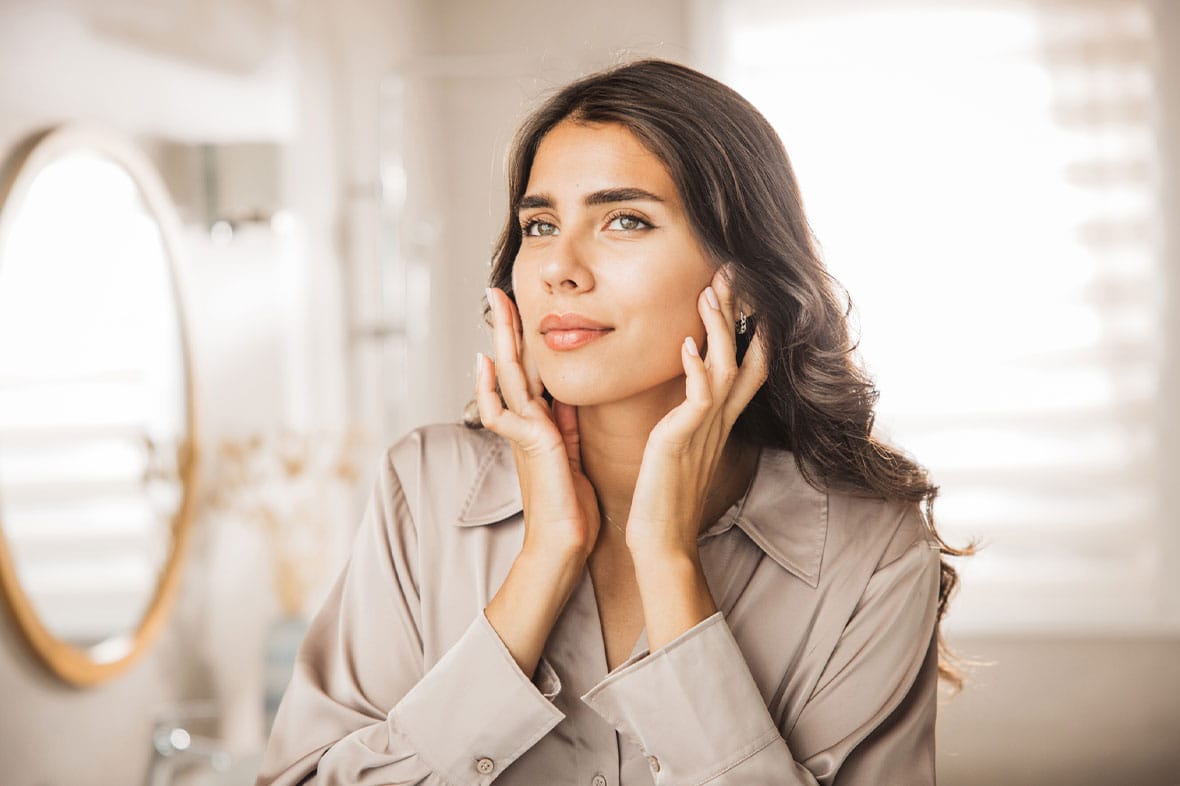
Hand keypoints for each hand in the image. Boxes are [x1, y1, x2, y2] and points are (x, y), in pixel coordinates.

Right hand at [475, 287, 600, 561]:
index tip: (524, 310)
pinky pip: (501, 412)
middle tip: (498, 291)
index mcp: (541, 424)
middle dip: (507, 327)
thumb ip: (567, 423)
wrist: (564, 545)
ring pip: (509, 376)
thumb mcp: (573, 453)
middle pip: (515, 364)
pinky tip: (485, 362)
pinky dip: (489, 388)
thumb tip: (567, 395)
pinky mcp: (528, 445)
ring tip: (495, 305)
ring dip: (501, 339)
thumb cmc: (571, 508)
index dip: (527, 341)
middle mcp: (527, 424)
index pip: (532, 372)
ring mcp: (523, 433)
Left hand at [624, 267, 768, 560]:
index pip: (746, 362)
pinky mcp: (684, 440)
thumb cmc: (664, 497)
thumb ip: (683, 418)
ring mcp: (705, 429)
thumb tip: (681, 397)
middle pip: (744, 352)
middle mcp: (719, 419)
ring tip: (710, 289)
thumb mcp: (678, 447)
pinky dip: (696, 367)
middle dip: (739, 311)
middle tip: (731, 269)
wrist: (662, 540)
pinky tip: (687, 341)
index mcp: (717, 419)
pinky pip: (700, 396)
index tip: (739, 289)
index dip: (748, 325)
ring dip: (718, 326)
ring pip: (724, 365)